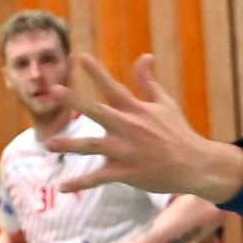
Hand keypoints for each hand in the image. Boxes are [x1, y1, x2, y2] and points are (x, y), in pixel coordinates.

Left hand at [44, 54, 242, 200]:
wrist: (194, 164)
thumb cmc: (178, 132)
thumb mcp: (165, 103)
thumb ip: (148, 82)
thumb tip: (144, 56)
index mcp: (136, 110)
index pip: (112, 87)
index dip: (96, 71)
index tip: (78, 57)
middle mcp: (128, 128)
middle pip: (97, 111)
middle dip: (74, 101)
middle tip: (52, 90)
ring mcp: (126, 151)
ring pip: (92, 147)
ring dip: (70, 145)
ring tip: (48, 143)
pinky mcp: (126, 173)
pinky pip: (99, 178)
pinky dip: (81, 183)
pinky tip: (62, 186)